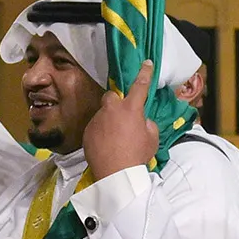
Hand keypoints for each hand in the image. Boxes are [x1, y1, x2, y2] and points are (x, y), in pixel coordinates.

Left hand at [82, 62, 158, 181]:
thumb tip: (141, 121)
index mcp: (131, 109)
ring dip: (109, 121)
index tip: (146, 63)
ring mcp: (96, 120)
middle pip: (112, 96)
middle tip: (123, 116)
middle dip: (117, 102)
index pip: (140, 86)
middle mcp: (111, 110)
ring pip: (102, 114)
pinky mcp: (87, 132)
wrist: (116, 174)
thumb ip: (147, 124)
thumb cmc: (137, 155)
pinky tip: (106, 146)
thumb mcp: (152, 139)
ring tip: (114, 138)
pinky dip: (101, 133)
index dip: (145, 73)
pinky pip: (95, 128)